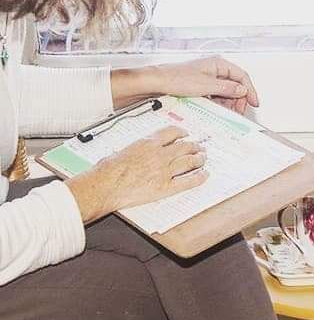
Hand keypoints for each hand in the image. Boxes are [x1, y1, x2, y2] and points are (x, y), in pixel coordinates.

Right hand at [67, 127, 207, 222]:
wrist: (103, 186)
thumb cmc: (106, 170)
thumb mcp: (121, 151)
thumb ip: (136, 150)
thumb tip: (137, 153)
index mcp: (148, 143)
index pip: (171, 132)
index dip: (182, 132)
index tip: (185, 134)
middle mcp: (159, 154)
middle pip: (185, 146)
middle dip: (195, 146)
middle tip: (199, 148)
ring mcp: (164, 171)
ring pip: (190, 161)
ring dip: (199, 159)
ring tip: (203, 159)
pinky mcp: (165, 187)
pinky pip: (188, 181)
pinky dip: (199, 177)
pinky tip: (204, 175)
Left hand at [112, 57, 259, 114]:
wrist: (157, 83)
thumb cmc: (177, 79)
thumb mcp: (207, 85)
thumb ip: (227, 88)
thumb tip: (242, 90)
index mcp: (219, 64)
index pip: (242, 76)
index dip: (250, 90)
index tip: (254, 102)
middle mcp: (215, 69)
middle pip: (235, 84)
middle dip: (239, 98)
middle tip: (239, 111)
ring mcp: (208, 77)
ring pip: (226, 91)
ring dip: (229, 102)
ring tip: (228, 112)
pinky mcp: (201, 85)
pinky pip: (216, 94)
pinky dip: (219, 102)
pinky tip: (217, 109)